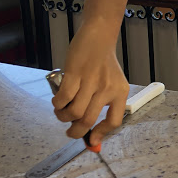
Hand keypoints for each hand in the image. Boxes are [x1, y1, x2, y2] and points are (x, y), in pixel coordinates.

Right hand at [52, 23, 128, 146]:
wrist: (99, 37)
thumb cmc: (104, 62)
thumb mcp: (112, 82)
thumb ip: (105, 102)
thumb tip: (91, 129)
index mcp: (120, 92)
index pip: (114, 121)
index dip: (101, 133)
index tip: (91, 140)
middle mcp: (107, 88)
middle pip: (88, 120)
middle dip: (75, 132)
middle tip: (70, 132)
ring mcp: (91, 81)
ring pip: (74, 112)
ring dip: (63, 117)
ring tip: (61, 113)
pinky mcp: (75, 73)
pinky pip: (63, 98)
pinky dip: (57, 104)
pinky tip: (58, 101)